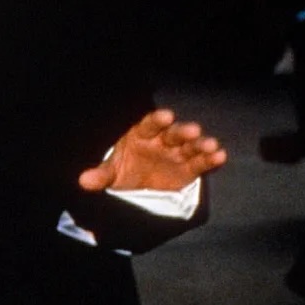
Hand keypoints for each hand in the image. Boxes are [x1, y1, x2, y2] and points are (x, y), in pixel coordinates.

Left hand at [79, 109, 227, 193]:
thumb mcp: (110, 174)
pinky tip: (220, 156)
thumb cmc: (122, 171)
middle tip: (193, 130)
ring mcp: (177, 154)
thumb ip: (101, 175)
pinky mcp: (188, 169)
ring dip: (201, 144)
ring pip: (191, 146)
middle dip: (183, 131)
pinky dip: (211, 159)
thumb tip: (83, 180)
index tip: (166, 116)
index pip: (150, 125)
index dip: (158, 120)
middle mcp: (162, 141)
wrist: (135, 188)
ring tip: (211, 145)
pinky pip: (201, 163)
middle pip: (174, 134)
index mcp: (142, 135)